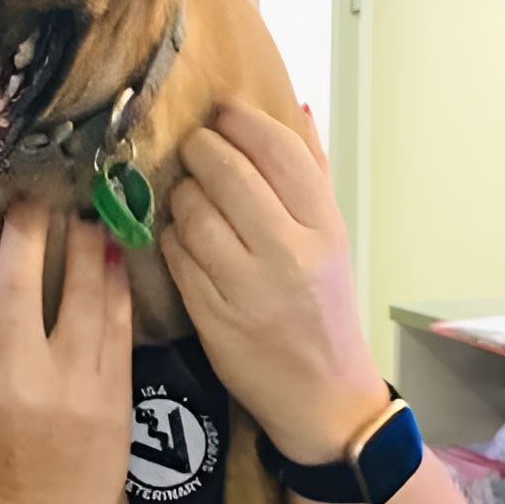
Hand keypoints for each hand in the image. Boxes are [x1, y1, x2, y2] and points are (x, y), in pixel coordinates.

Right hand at [0, 198, 132, 503]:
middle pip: (17, 277)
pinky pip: (117, 320)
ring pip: (79, 289)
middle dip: (28, 225)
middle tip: (36, 193)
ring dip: (82, 240)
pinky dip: (116, 280)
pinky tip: (113, 253)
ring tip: (82, 212)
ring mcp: (71, 383)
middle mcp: (16, 375)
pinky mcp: (113, 393)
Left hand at [160, 101, 388, 464]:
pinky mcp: (212, 314)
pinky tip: (181, 237)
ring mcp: (247, 285)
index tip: (221, 113)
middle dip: (200, 151)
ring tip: (187, 196)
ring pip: (193, 212)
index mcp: (326, 226)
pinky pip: (176, 254)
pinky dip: (171, 237)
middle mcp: (290, 252)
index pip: (278, 150)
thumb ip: (315, 175)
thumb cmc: (323, 308)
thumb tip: (299, 109)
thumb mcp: (333, 239)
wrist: (323, 393)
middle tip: (193, 149)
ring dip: (180, 195)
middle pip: (228, 173)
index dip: (241, 121)